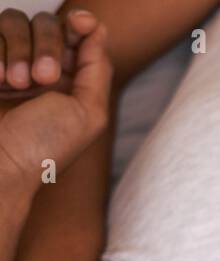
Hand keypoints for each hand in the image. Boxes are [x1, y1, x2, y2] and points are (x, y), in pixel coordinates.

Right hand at [0, 8, 110, 190]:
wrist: (0, 165)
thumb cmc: (44, 147)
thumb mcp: (87, 112)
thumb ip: (97, 69)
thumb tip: (97, 28)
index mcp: (71, 80)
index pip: (76, 34)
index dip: (81, 23)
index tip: (81, 22)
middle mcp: (38, 67)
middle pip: (47, 23)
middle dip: (49, 45)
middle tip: (45, 78)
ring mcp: (7, 63)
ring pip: (14, 21)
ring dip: (19, 49)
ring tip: (16, 83)